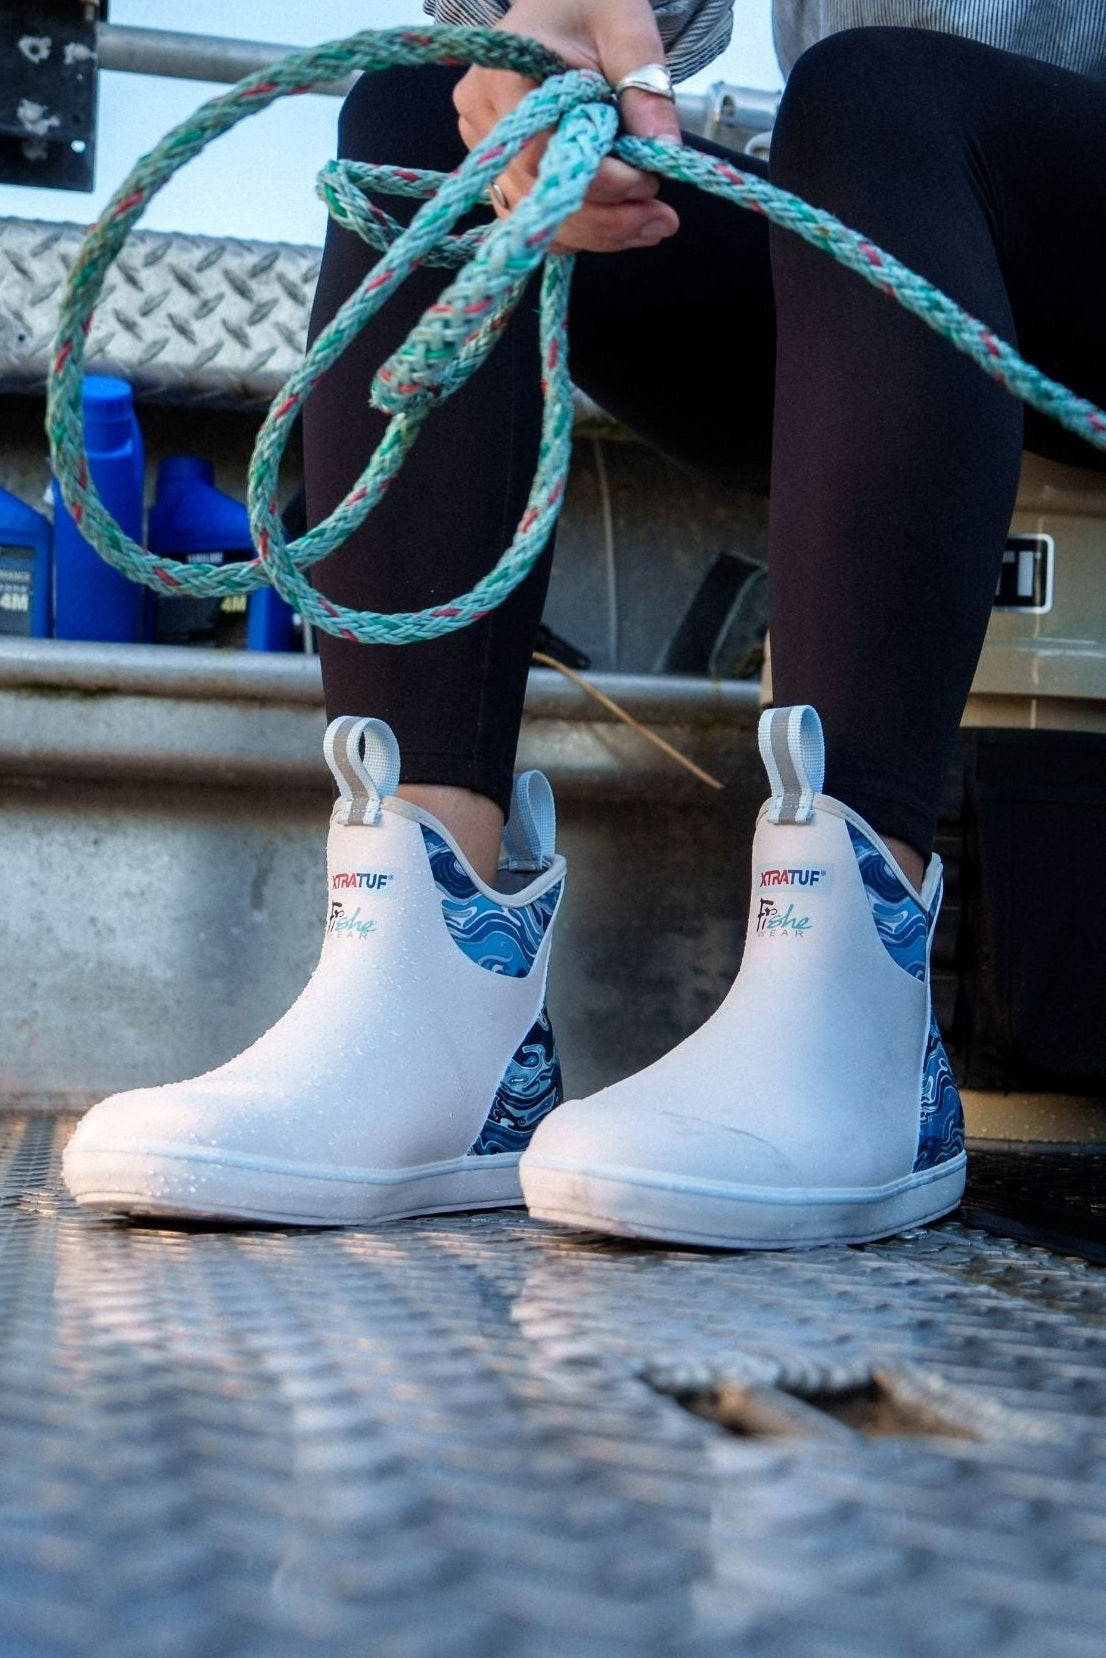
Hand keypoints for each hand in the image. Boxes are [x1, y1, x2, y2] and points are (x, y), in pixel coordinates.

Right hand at [452, 0, 681, 253]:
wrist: (565, 2)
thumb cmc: (589, 3)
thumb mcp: (626, 28)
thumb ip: (643, 86)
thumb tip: (663, 152)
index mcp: (502, 76)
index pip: (540, 154)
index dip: (596, 182)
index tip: (647, 182)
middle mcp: (481, 120)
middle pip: (537, 195)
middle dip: (606, 217)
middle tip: (661, 218)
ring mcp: (486, 152)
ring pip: (537, 217)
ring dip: (599, 232)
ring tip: (653, 224)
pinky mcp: (501, 171)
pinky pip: (537, 218)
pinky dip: (581, 230)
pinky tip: (623, 225)